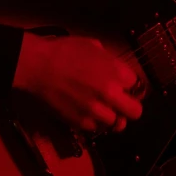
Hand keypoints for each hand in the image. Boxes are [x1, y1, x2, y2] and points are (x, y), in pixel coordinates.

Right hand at [13, 33, 142, 133]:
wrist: (38, 66)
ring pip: (118, 124)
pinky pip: (98, 129)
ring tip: (101, 108)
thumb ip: (110, 61)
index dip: (128, 83)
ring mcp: (96, 111)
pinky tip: (87, 111)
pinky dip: (95, 122)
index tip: (122, 83)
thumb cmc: (64, 50)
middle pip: (135, 111)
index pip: (137, 84)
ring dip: (112, 116)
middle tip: (120, 101)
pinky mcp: (81, 123)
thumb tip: (116, 70)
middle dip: (129, 105)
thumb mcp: (92, 46)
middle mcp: (110, 94)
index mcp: (115, 72)